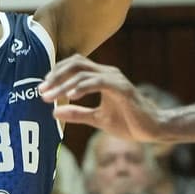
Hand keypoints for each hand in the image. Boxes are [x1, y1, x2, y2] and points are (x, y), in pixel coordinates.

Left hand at [41, 55, 166, 138]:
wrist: (153, 130)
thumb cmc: (129, 122)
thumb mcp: (97, 119)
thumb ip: (77, 114)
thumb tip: (54, 112)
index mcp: (101, 77)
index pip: (74, 65)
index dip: (56, 74)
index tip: (42, 89)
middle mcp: (107, 73)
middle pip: (76, 63)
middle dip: (55, 75)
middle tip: (41, 90)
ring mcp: (115, 79)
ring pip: (83, 73)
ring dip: (63, 84)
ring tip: (49, 96)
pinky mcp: (122, 89)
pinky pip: (98, 82)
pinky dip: (82, 87)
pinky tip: (70, 96)